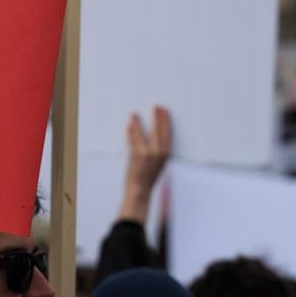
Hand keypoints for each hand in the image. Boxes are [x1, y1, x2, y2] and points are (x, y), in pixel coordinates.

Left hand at [119, 105, 170, 223]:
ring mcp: (147, 154)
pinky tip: (128, 125)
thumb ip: (158, 150)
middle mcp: (158, 153)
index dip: (165, 120)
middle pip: (158, 130)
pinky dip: (130, 132)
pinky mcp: (136, 156)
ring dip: (137, 123)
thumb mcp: (159, 162)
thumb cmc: (149, 176)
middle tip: (156, 106)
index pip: (167, 133)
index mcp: (165, 154)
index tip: (163, 110)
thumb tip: (156, 135)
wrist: (140, 190)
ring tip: (134, 114)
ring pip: (142, 133)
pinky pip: (132, 140)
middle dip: (157, 117)